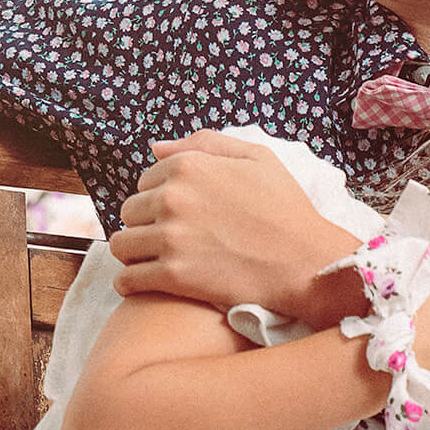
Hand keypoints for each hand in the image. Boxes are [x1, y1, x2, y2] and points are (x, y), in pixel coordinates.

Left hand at [110, 133, 360, 322]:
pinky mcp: (173, 276)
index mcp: (190, 166)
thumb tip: (156, 148)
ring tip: (152, 261)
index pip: (145, 180)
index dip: (159, 197)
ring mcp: (171, 237)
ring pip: (122, 245)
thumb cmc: (287, 210)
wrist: (306, 262)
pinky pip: (128, 279)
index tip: (177, 214)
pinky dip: (129, 283)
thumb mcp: (258, 158)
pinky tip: (141, 284)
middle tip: (168, 240)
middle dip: (145, 224)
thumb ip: (206, 144)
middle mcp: (173, 197)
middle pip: (130, 212)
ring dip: (133, 253)